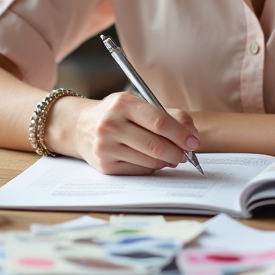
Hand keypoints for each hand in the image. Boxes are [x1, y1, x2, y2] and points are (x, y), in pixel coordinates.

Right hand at [46, 92, 199, 174]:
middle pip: (156, 145)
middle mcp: (111, 125)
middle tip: (186, 154)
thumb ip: (169, 115)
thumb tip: (192, 135)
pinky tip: (152, 160)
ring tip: (170, 156)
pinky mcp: (105, 166)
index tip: (193, 141)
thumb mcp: (138, 105)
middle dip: (178, 152)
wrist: (80, 126)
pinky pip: (139, 171)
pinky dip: (152, 168)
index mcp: (122, 104)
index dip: (180, 134)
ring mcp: (106, 147)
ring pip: (150, 161)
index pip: (159, 121)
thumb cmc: (117, 114)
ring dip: (167, 161)